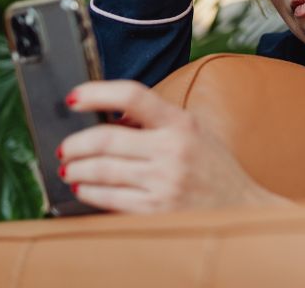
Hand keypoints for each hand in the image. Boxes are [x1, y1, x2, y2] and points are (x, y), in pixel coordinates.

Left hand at [56, 80, 291, 213]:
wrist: (239, 208)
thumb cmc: (214, 168)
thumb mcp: (195, 131)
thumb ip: (159, 120)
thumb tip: (112, 112)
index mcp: (182, 123)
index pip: (132, 96)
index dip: (97, 93)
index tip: (74, 98)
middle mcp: (172, 150)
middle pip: (105, 139)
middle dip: (75, 144)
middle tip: (65, 147)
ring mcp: (162, 182)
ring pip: (100, 170)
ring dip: (75, 169)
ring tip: (69, 168)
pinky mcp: (154, 210)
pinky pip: (108, 198)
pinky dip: (88, 191)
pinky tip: (83, 187)